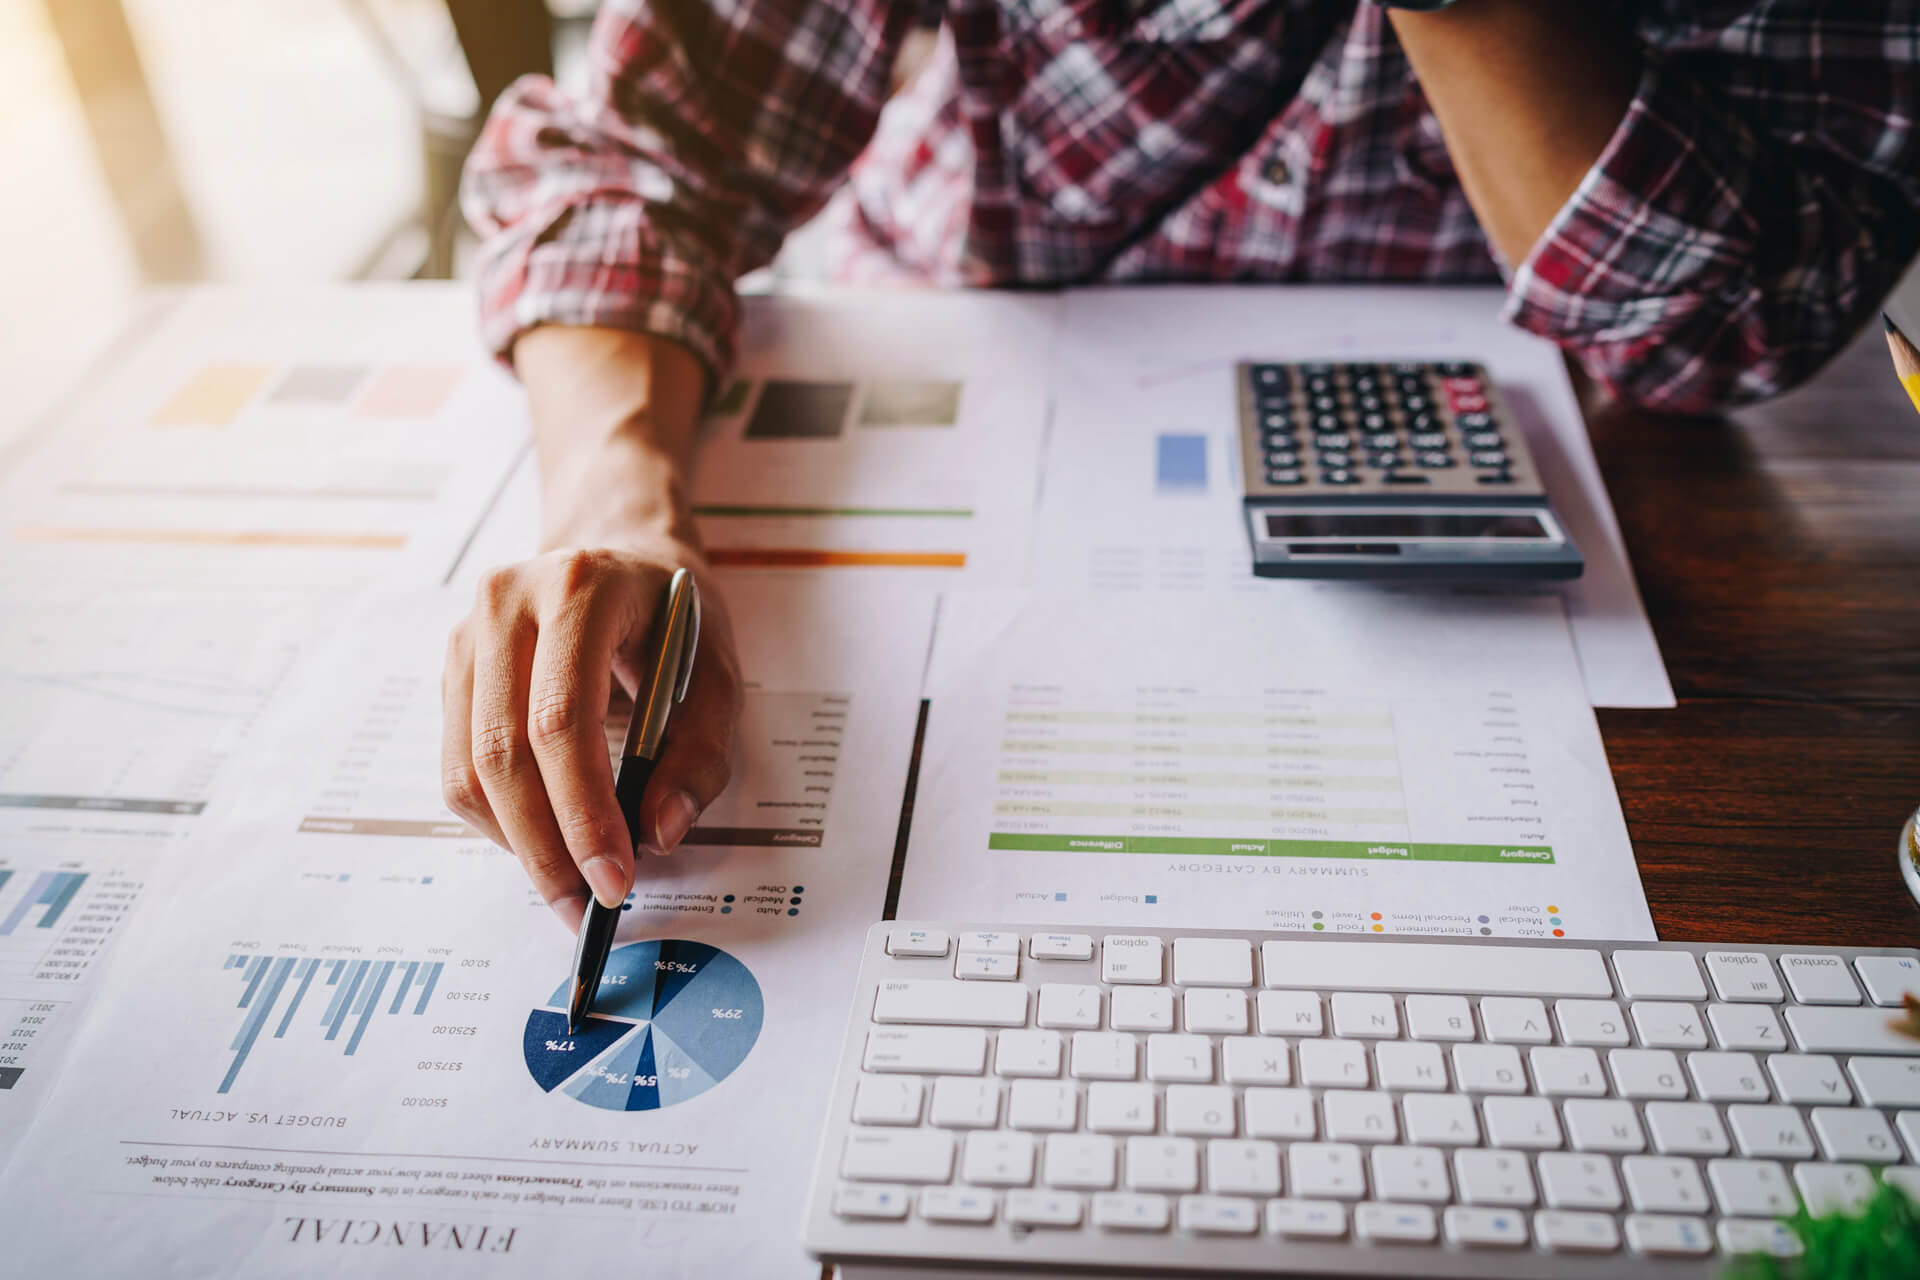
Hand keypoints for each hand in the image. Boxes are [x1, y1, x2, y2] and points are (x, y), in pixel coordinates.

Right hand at [440, 325, 735, 928]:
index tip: (615, 880)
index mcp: (580, 590)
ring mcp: (468, 633)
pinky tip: (545, 839)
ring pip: (469, 769)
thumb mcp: (718, 670)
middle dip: (547, 847)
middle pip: (505, 755)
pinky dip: (499, 820)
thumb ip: (700, 753)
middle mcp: (508, 603)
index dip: (583, 812)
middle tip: (587, 907)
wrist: (619, 548)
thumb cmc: (673, 615)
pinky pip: (459, 766)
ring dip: (518, 845)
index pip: (562, 721)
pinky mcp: (452, 667)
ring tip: (569, 887)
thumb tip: (659, 834)